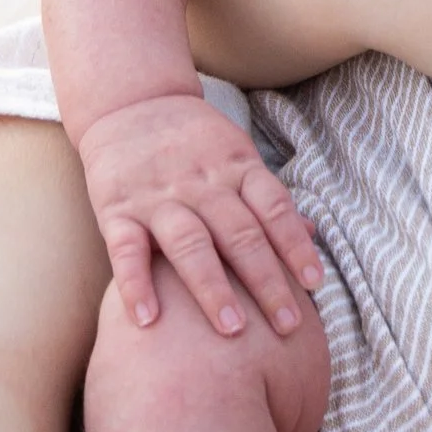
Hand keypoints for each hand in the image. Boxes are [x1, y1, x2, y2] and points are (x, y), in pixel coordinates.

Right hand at [76, 91, 323, 338]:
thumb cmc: (193, 140)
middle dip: (266, 281)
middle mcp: (201, 183)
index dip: (295, 244)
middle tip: (288, 324)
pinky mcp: (117, 210)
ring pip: (190, 244)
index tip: (314, 283)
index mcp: (236, 167)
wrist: (129, 101)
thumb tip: (312, 233)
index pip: (272, 207)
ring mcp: (158, 197)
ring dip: (213, 288)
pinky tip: (148, 320)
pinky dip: (135, 285)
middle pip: (239, 233)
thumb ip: (266, 197)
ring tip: (232, 330)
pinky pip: (126, 250)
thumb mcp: (236, 155)